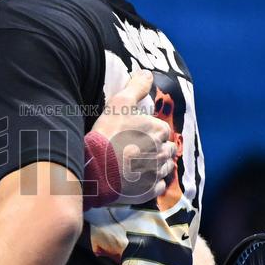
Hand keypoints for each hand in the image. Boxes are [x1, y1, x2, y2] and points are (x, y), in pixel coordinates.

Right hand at [92, 70, 176, 203]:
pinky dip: (152, 184)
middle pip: (167, 149)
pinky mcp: (150, 191)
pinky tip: (139, 180)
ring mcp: (157, 173)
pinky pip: (158, 188)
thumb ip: (136, 86)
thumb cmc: (108, 133)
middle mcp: (163, 152)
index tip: (138, 134)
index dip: (151, 131)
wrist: (97, 166)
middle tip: (138, 149)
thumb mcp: (120, 102)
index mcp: (159, 131)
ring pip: (165, 168)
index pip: (162, 129)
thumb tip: (147, 73)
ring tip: (140, 165)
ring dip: (157, 166)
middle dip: (157, 148)